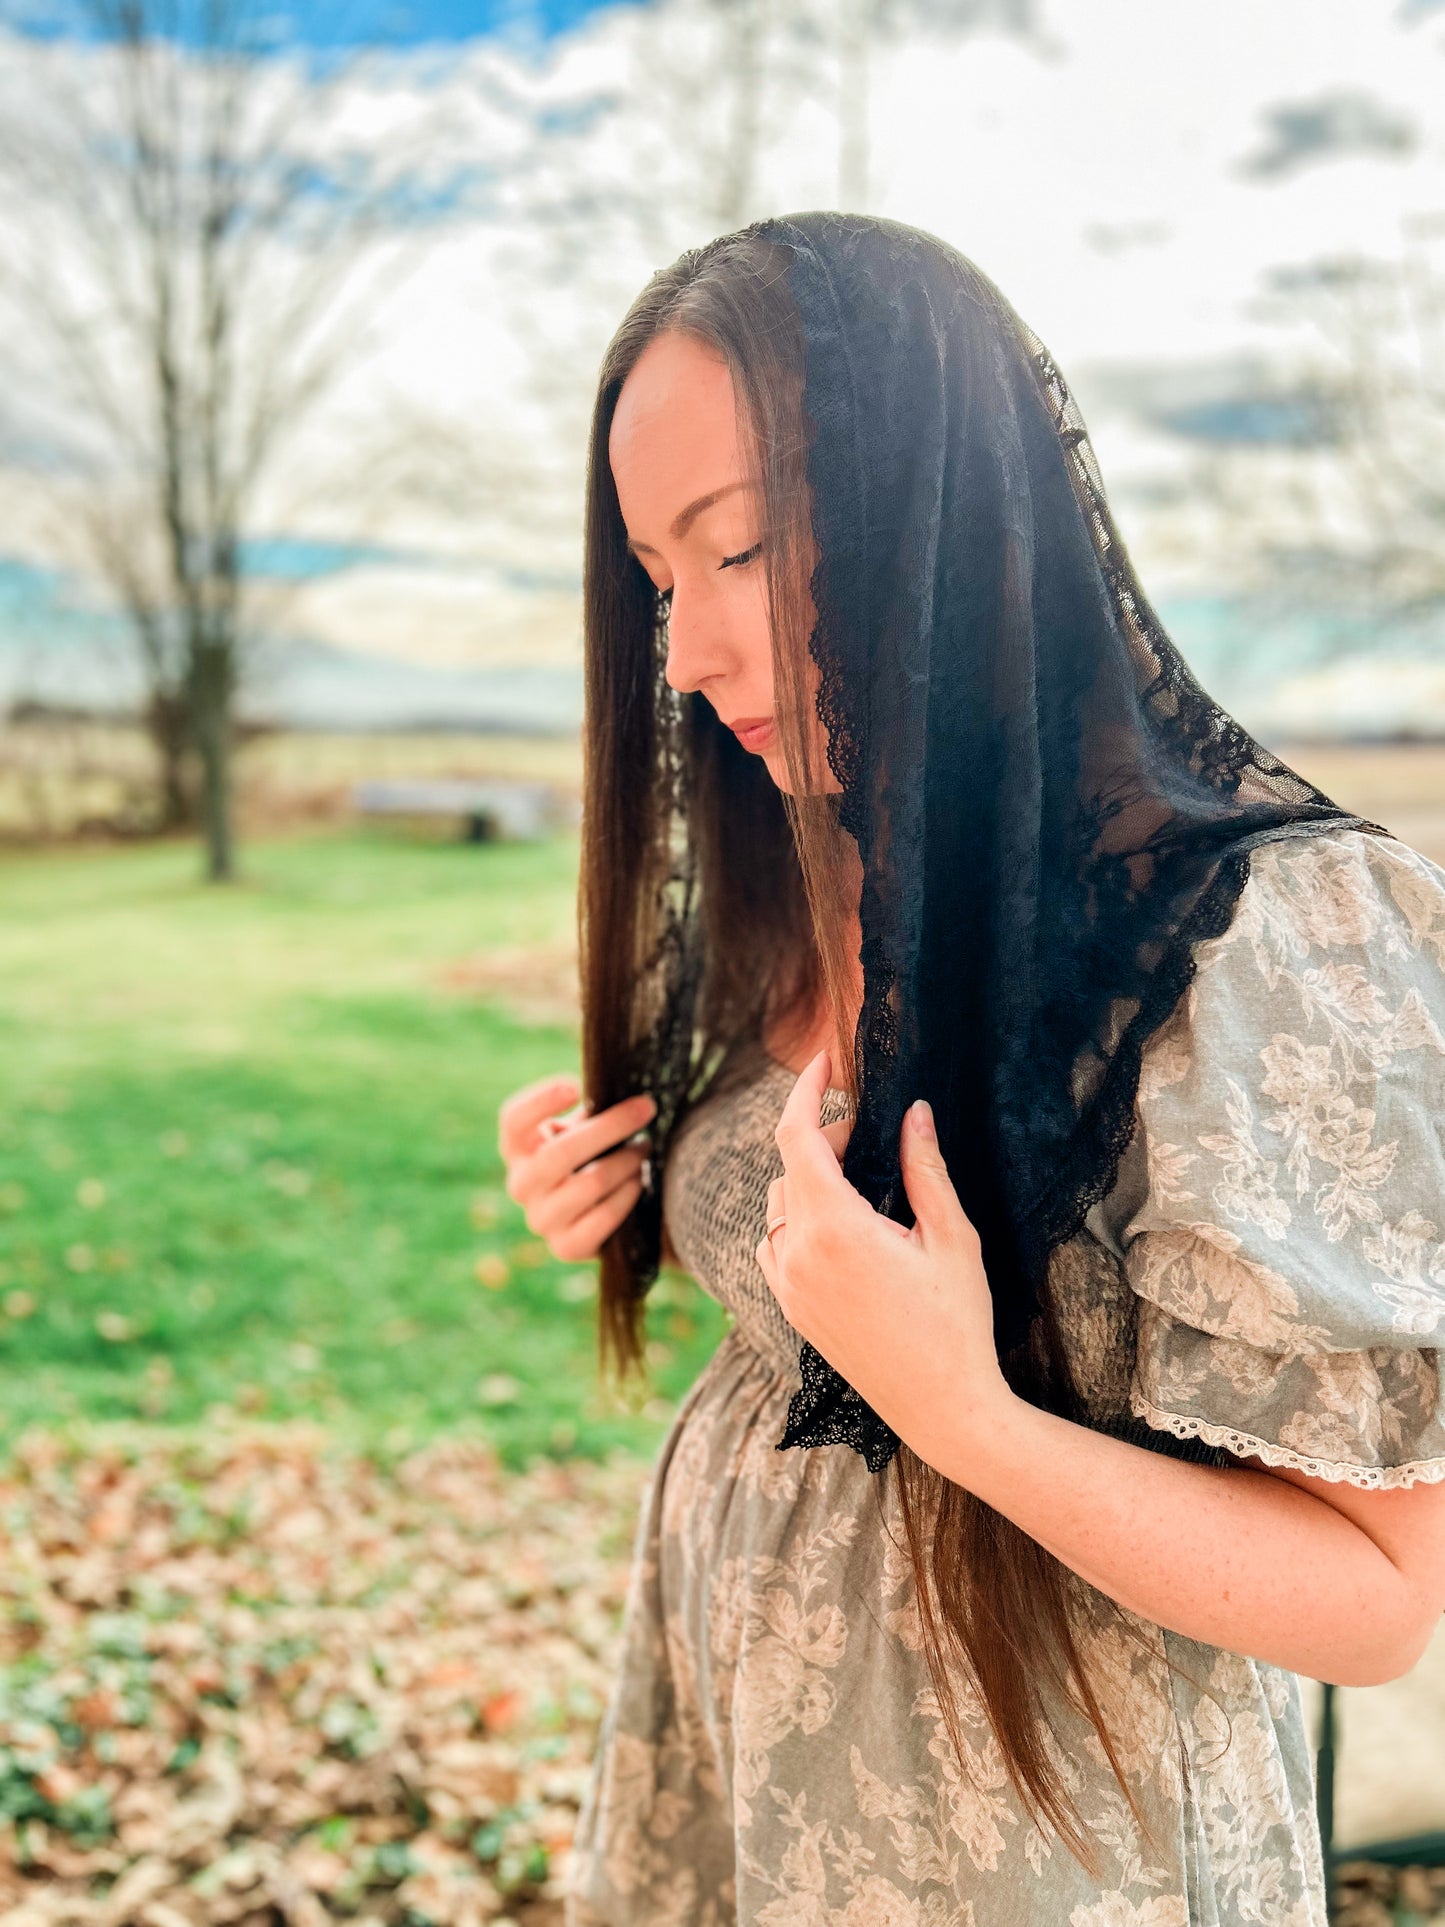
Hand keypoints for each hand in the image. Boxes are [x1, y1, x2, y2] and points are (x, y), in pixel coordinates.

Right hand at [498, 1074, 656, 1262]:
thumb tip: (623, 1086)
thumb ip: (590, 1110)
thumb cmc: (592, 1154)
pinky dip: (627, 1195)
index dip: (540, 1101)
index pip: (513, 1120)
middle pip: (560, 1152)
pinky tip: (638, 1182)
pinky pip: (603, 1217)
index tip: (575, 1084)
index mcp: (518, 1147)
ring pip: (591, 1183)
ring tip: (645, 1148)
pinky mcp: (565, 1247)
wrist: (600, 1213)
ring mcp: (541, 1219)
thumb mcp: (583, 1128)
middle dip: (611, 1126)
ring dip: (627, 1162)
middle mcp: (521, 1184)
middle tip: (646, 1108)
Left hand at [755, 1048, 1010, 1467]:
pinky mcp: (790, 1308)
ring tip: (864, 1184)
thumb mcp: (953, 1236)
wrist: (943, 1408)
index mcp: (835, 1228)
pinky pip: (774, 1243)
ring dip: (810, 1180)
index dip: (805, 1090)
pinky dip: (797, 1220)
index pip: (796, 1135)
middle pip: (791, 1166)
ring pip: (779, 1204)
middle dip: (827, 1138)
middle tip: (877, 1138)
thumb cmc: (957, 1322)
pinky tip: (841, 1228)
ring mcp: (787, 1284)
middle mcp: (797, 1253)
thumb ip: (925, 1169)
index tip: (825, 1062)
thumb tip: (914, 1112)